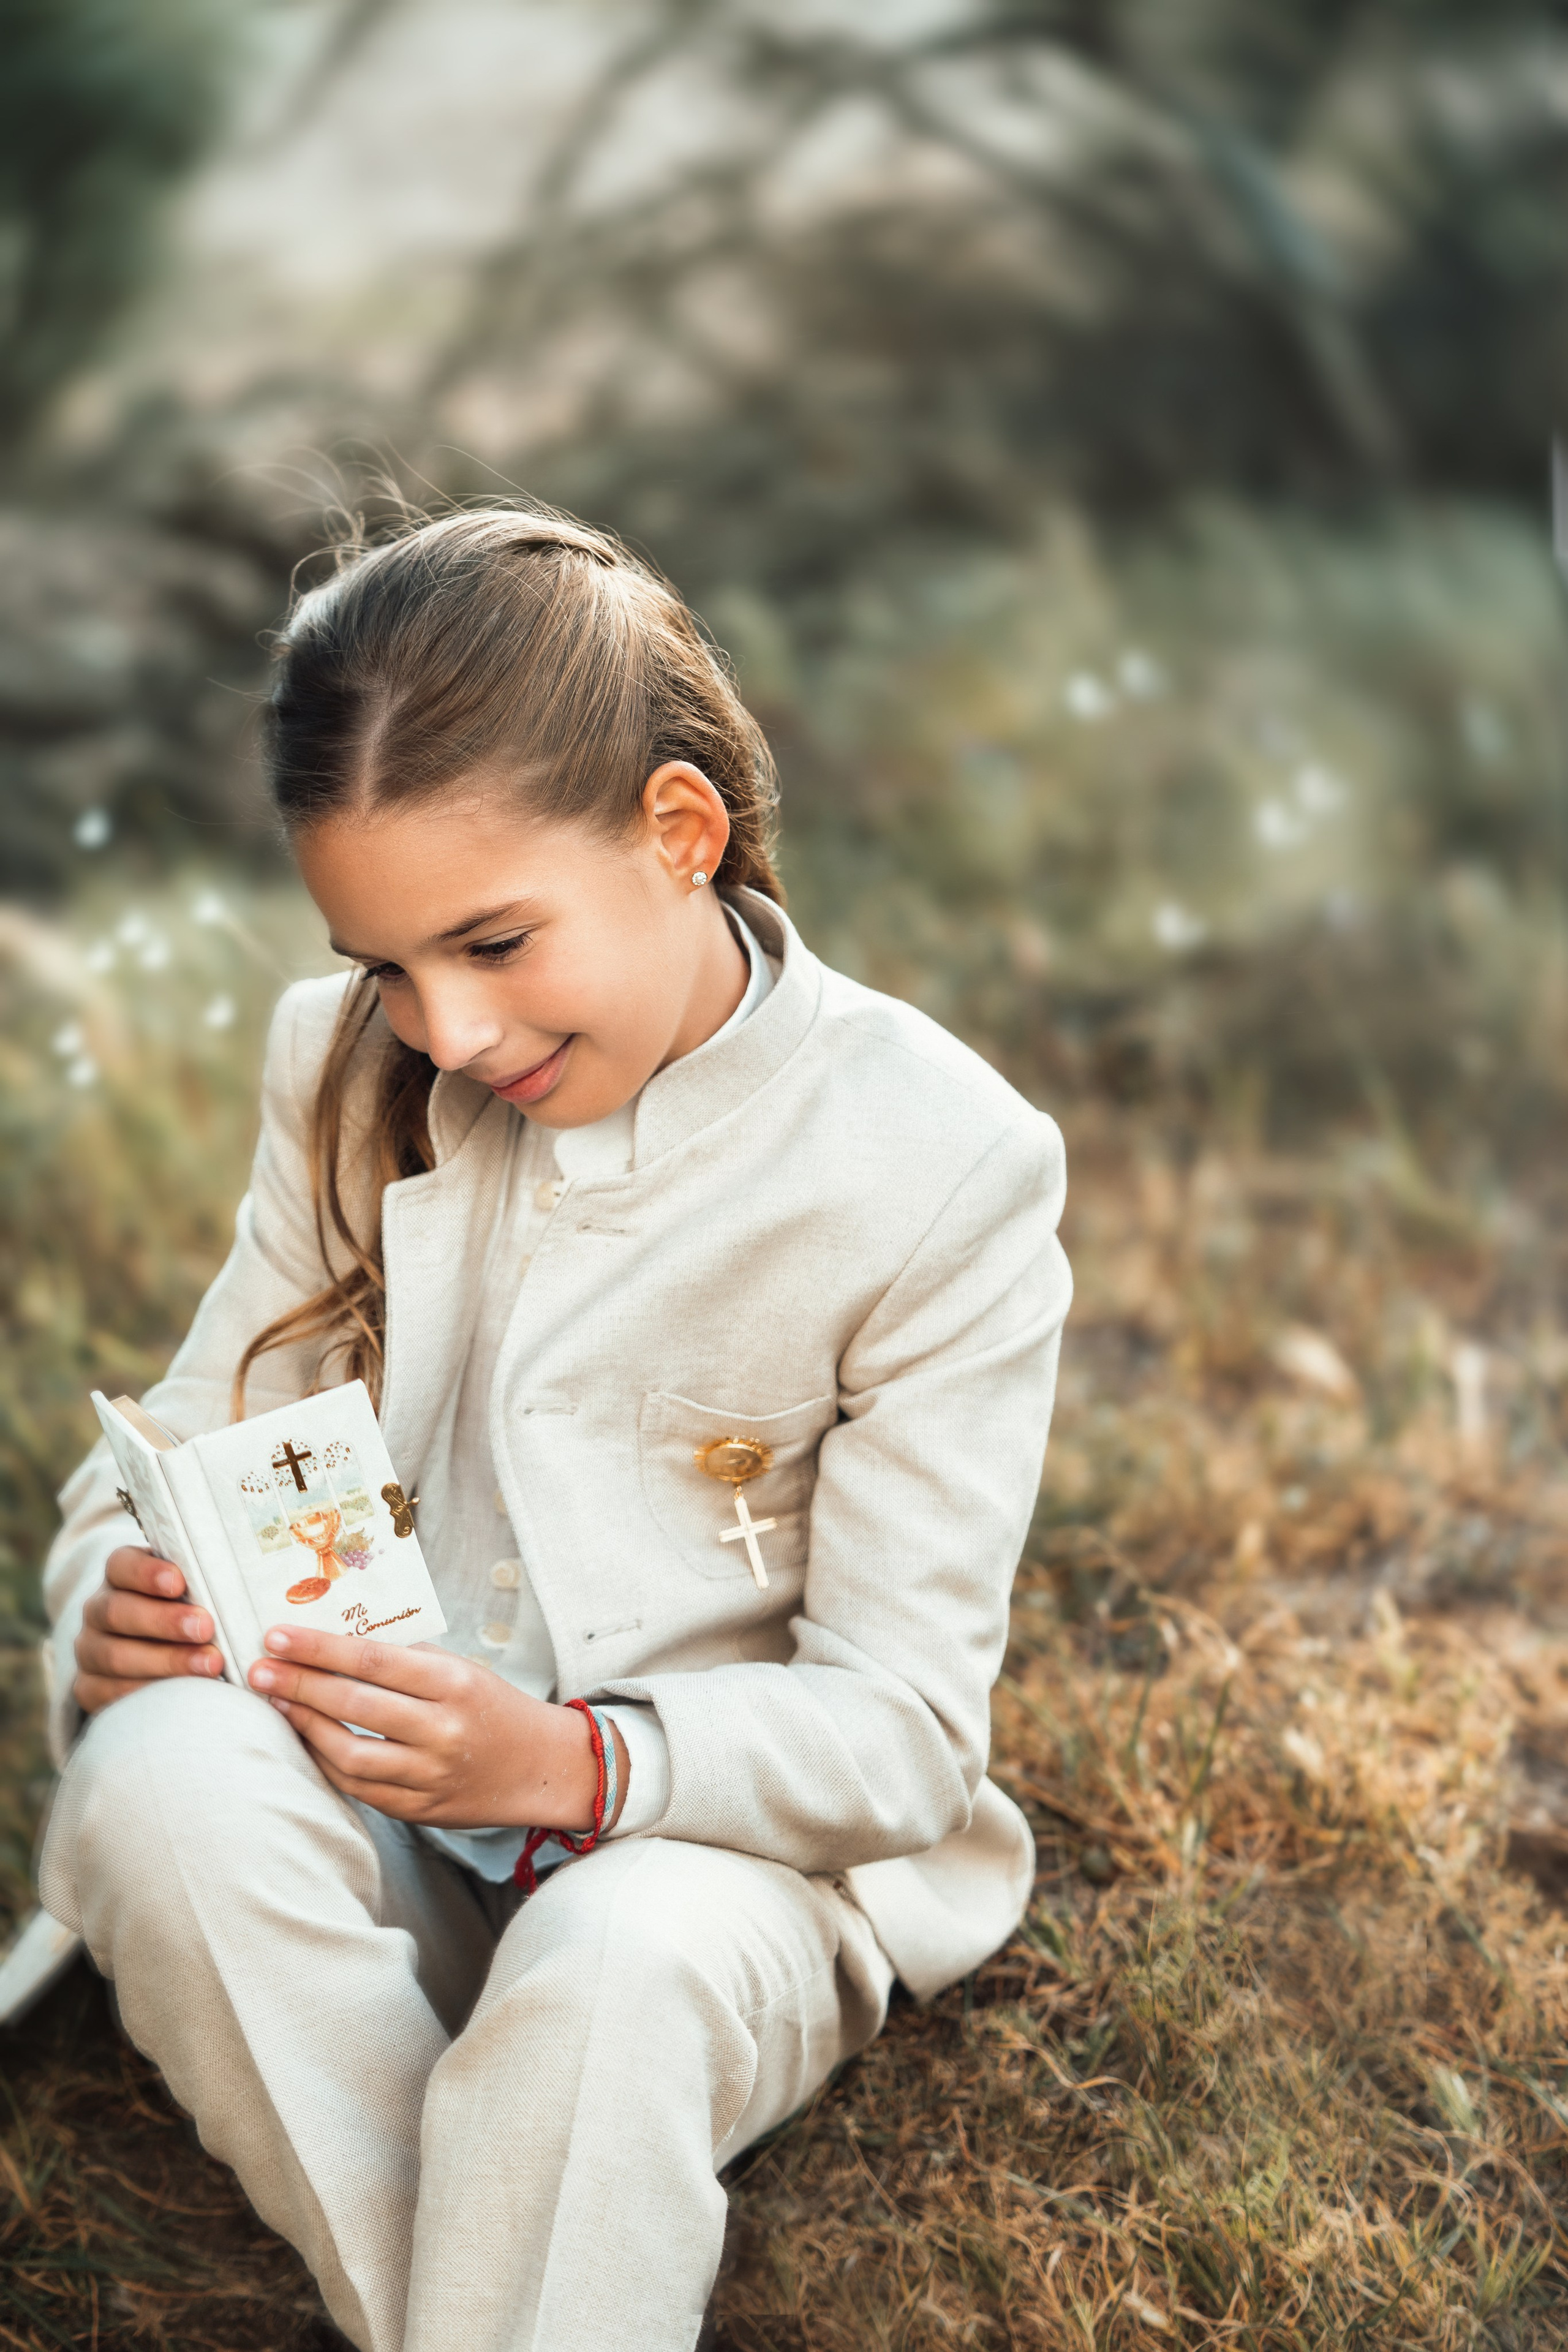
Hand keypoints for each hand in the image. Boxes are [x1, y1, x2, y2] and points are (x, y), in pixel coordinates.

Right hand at [74, 1546, 224, 1714]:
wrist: (149, 1656)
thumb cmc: (185, 1611)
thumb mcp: (189, 1589)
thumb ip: (204, 1582)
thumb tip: (245, 1578)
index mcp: (119, 1576)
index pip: (121, 1565)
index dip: (146, 1573)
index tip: (180, 1582)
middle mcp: (97, 1611)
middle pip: (117, 1612)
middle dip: (164, 1621)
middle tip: (206, 1628)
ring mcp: (89, 1652)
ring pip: (115, 1656)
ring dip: (166, 1662)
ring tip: (211, 1665)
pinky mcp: (90, 1689)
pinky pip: (111, 1694)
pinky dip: (149, 1695)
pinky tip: (186, 1695)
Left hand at [248, 1627, 629, 1834]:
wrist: (541, 1767)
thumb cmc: (493, 1707)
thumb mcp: (461, 1669)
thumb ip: (406, 1660)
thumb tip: (333, 1643)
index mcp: (454, 1683)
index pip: (373, 1659)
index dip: (319, 1648)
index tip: (276, 1634)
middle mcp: (443, 1730)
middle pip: (355, 1705)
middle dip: (299, 1685)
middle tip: (258, 1669)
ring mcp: (430, 1775)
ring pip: (351, 1755)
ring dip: (305, 1727)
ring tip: (276, 1703)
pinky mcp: (420, 1810)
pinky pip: (360, 1788)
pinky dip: (327, 1763)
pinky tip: (307, 1741)